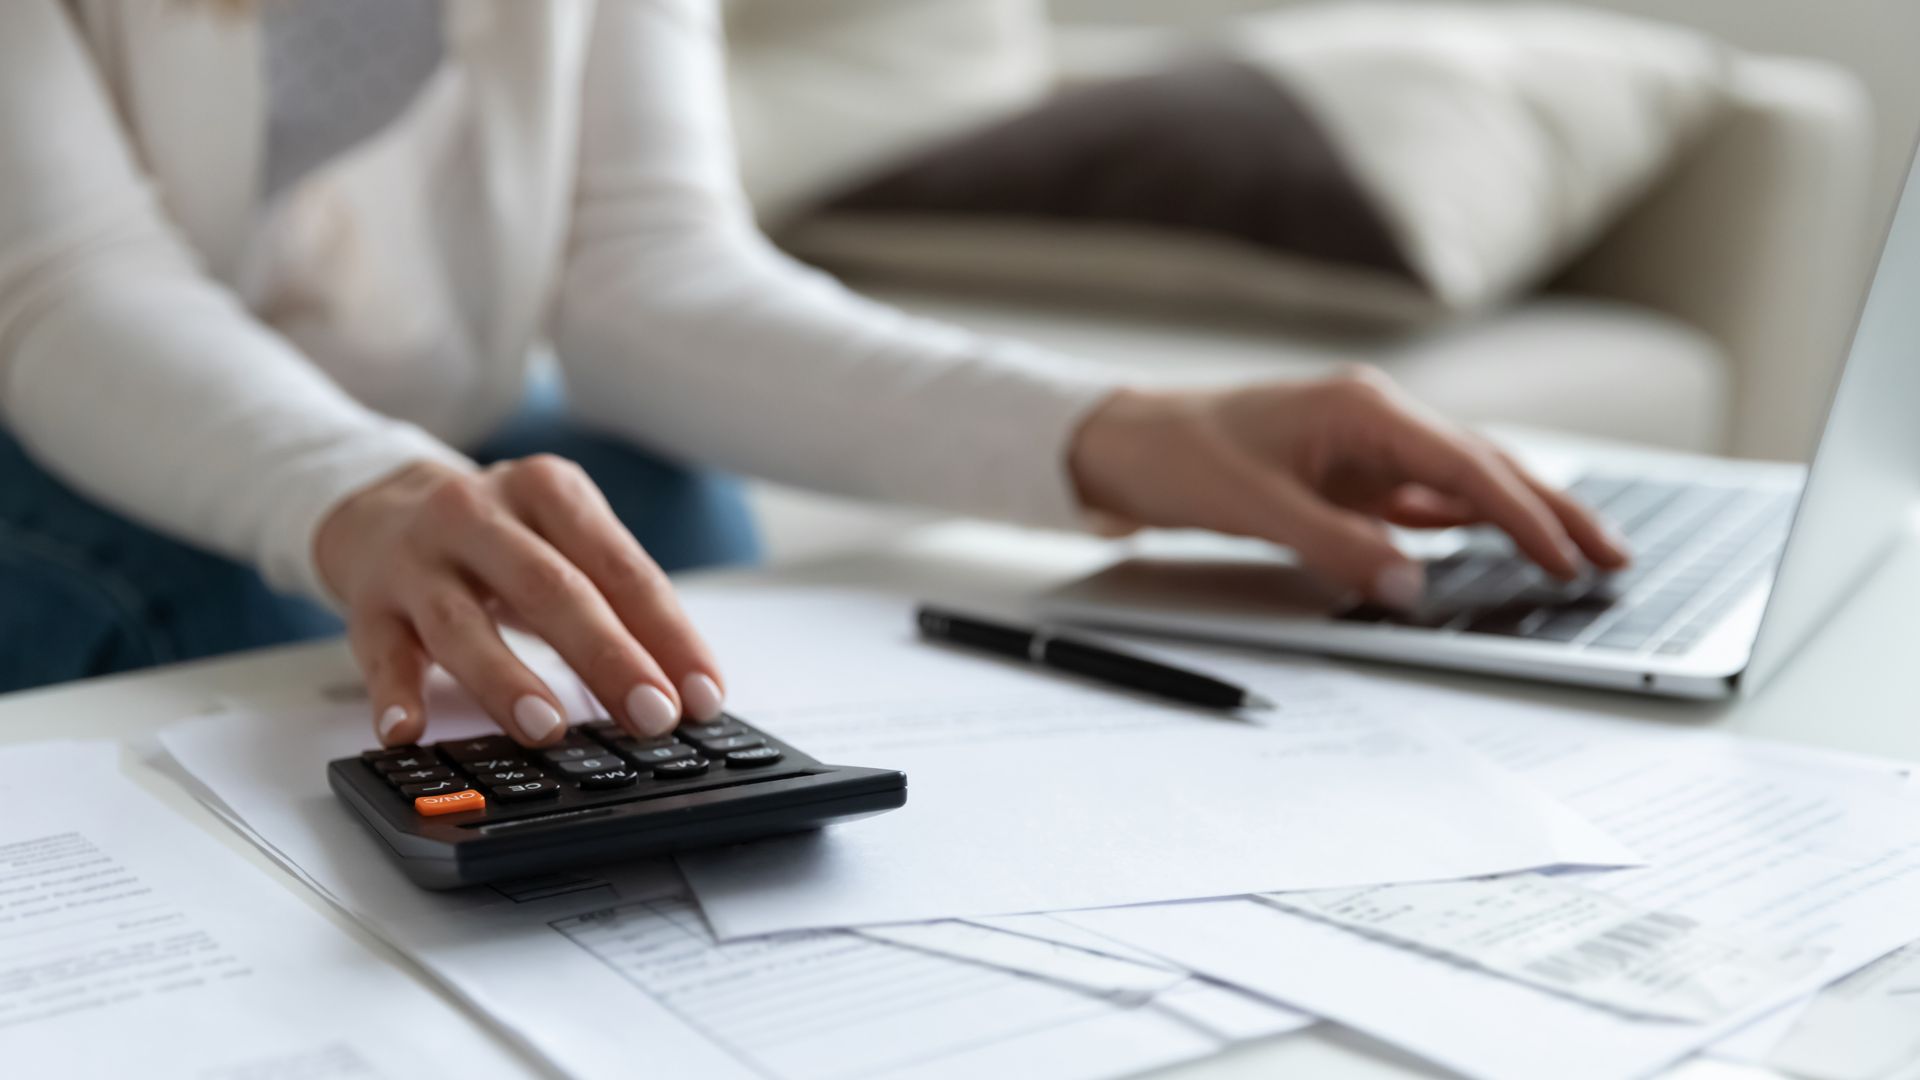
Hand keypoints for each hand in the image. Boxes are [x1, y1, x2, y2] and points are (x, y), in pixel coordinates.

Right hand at [315, 456, 725, 747]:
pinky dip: (395, 693)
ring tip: (547, 729)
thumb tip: (684, 688)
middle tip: (652, 716)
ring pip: (462, 623)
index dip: (668, 635)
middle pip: (550, 589)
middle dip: (607, 656)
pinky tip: (409, 732)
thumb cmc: (500, 539)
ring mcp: (417, 559)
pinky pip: (381, 653)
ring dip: (506, 680)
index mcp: (548, 491)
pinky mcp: (368, 604)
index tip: (702, 695)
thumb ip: (618, 604)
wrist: (380, 507)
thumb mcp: (563, 543)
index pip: (621, 568)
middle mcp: (478, 514)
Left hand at [1067, 370, 1630, 608]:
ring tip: (1579, 556)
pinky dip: (1465, 523)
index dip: (1525, 515)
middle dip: (1552, 510)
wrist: (1120, 441)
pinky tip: (1498, 544)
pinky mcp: (1348, 475)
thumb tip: (1409, 588)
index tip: (1570, 559)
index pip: (1466, 466)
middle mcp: (1375, 420)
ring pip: (1461, 484)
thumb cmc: (1178, 456)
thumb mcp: (1256, 508)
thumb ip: (1337, 547)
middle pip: (1483, 468)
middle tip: (1615, 558)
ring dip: (1518, 517)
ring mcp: (1364, 448)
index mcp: (1364, 409)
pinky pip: (1422, 500)